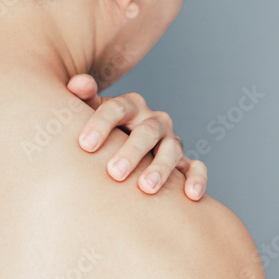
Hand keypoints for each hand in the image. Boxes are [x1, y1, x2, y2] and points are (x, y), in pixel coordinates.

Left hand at [67, 74, 207, 200]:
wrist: (119, 146)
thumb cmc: (99, 133)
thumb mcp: (87, 113)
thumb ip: (82, 97)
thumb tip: (80, 84)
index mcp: (129, 106)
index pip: (117, 109)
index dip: (102, 125)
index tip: (86, 146)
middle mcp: (153, 121)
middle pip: (147, 131)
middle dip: (131, 152)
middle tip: (114, 172)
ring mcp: (170, 141)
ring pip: (171, 150)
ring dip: (161, 168)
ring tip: (146, 188)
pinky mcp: (183, 162)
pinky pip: (195, 167)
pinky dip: (197, 178)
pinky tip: (191, 194)